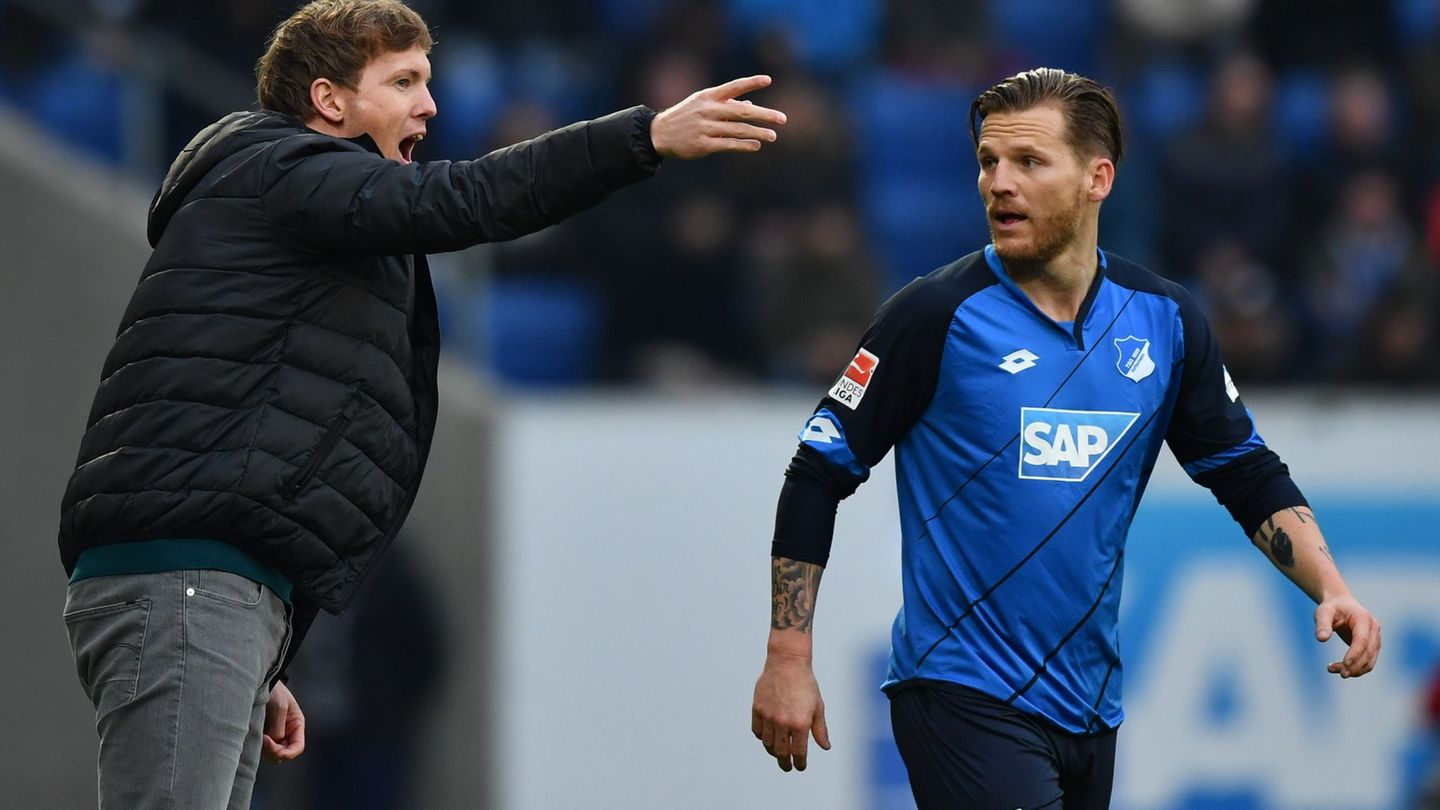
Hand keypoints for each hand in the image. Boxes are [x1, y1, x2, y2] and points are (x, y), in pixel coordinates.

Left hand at [262, 681, 305, 762]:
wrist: (259, 683)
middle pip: (283, 754)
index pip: (297, 748)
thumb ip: (278, 728)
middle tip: (261, 738)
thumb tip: (272, 743)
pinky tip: (252, 735)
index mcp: (296, 726)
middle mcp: (287, 733)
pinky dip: (257, 746)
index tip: (268, 742)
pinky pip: (261, 749)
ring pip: (271, 754)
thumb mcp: (279, 707)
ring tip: (256, 734)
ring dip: (264, 749)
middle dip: (273, 751)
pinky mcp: (262, 735)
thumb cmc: (274, 691)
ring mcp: (274, 735)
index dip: (286, 752)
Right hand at [650, 75, 786, 158]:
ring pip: (737, 130)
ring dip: (757, 133)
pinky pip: (728, 145)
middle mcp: (708, 110)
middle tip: (782, 119)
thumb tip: (751, 106)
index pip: (733, 86)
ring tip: (773, 136)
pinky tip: (756, 146)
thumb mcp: (703, 104)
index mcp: (708, 96)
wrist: (660, 133)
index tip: (768, 80)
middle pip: (741, 111)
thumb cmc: (687, 115)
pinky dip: (744, 145)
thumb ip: (727, 104)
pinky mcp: (703, 144)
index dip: (751, 82)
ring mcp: (705, 128)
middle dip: (764, 115)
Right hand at [751, 654, 830, 771]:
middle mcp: (782, 722)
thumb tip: (825, 747)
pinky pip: (757, 731)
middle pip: (781, 752)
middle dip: (785, 763)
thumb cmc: (805, 683)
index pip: (798, 752)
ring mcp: (768, 716)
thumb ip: (820, 729)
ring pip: (767, 743)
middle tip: (787, 767)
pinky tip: (767, 737)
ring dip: (773, 751)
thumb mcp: (818, 707)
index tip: (800, 766)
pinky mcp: (757, 709)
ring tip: (778, 752)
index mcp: (800, 723)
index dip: (800, 763)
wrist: (787, 663)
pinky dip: (762, 737)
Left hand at [1315, 593, 1380, 677]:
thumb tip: (1322, 639)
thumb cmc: (1332, 607)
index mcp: (1363, 618)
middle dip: (1356, 666)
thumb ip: (1322, 624)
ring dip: (1355, 670)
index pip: (1362, 640)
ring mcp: (1375, 638)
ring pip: (1370, 660)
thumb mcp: (1323, 611)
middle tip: (1339, 673)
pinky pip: (1367, 661)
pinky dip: (1356, 668)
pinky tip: (1339, 668)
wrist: (1341, 604)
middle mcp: (1373, 629)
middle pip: (1369, 652)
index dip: (1355, 653)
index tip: (1345, 665)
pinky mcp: (1372, 646)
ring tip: (1332, 669)